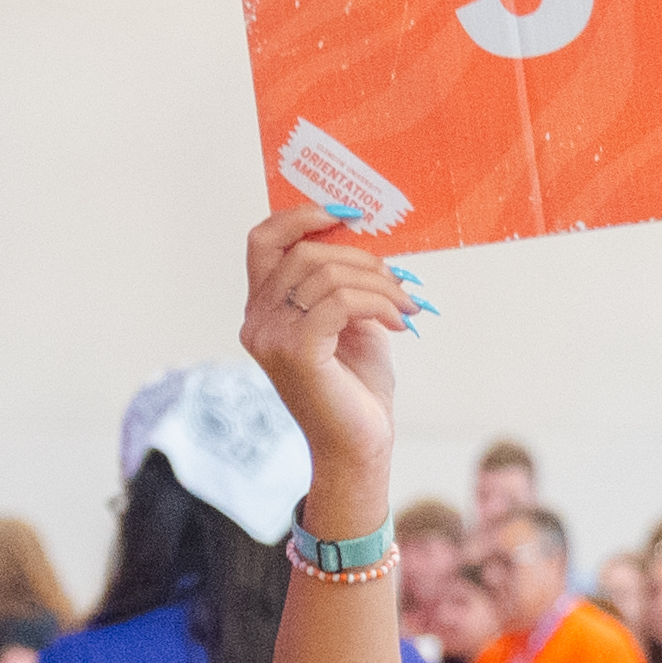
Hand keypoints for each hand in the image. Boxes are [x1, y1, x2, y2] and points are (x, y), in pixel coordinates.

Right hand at [240, 203, 418, 524]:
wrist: (360, 448)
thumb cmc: (357, 388)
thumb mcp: (352, 322)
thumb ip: (345, 282)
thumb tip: (364, 237)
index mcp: (263, 309)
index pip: (265, 240)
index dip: (302, 216)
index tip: (348, 214)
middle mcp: (256, 320)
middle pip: (303, 252)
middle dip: (359, 256)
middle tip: (398, 279)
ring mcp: (270, 337)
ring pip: (325, 274)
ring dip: (378, 283)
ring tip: (405, 305)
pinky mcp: (295, 351)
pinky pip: (340, 301)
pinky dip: (378, 303)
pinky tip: (399, 321)